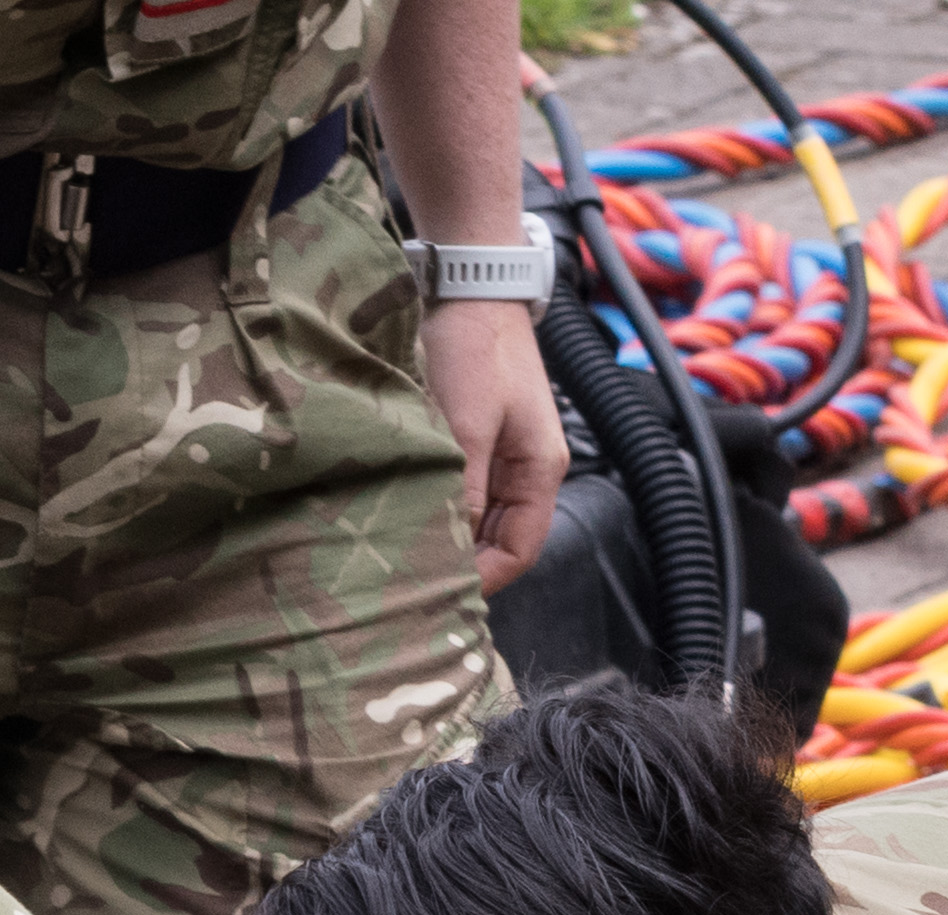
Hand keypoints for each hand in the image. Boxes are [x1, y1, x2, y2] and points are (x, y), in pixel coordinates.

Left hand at [420, 294, 568, 588]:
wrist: (470, 287)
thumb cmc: (475, 348)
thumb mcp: (466, 424)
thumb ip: (463, 488)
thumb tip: (454, 548)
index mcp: (540, 469)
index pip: (521, 550)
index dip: (484, 580)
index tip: (439, 594)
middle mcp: (529, 469)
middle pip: (501, 540)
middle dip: (464, 564)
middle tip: (412, 583)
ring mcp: (505, 455)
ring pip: (481, 519)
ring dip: (450, 537)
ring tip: (407, 556)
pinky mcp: (480, 441)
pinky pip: (465, 492)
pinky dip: (442, 509)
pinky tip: (411, 516)